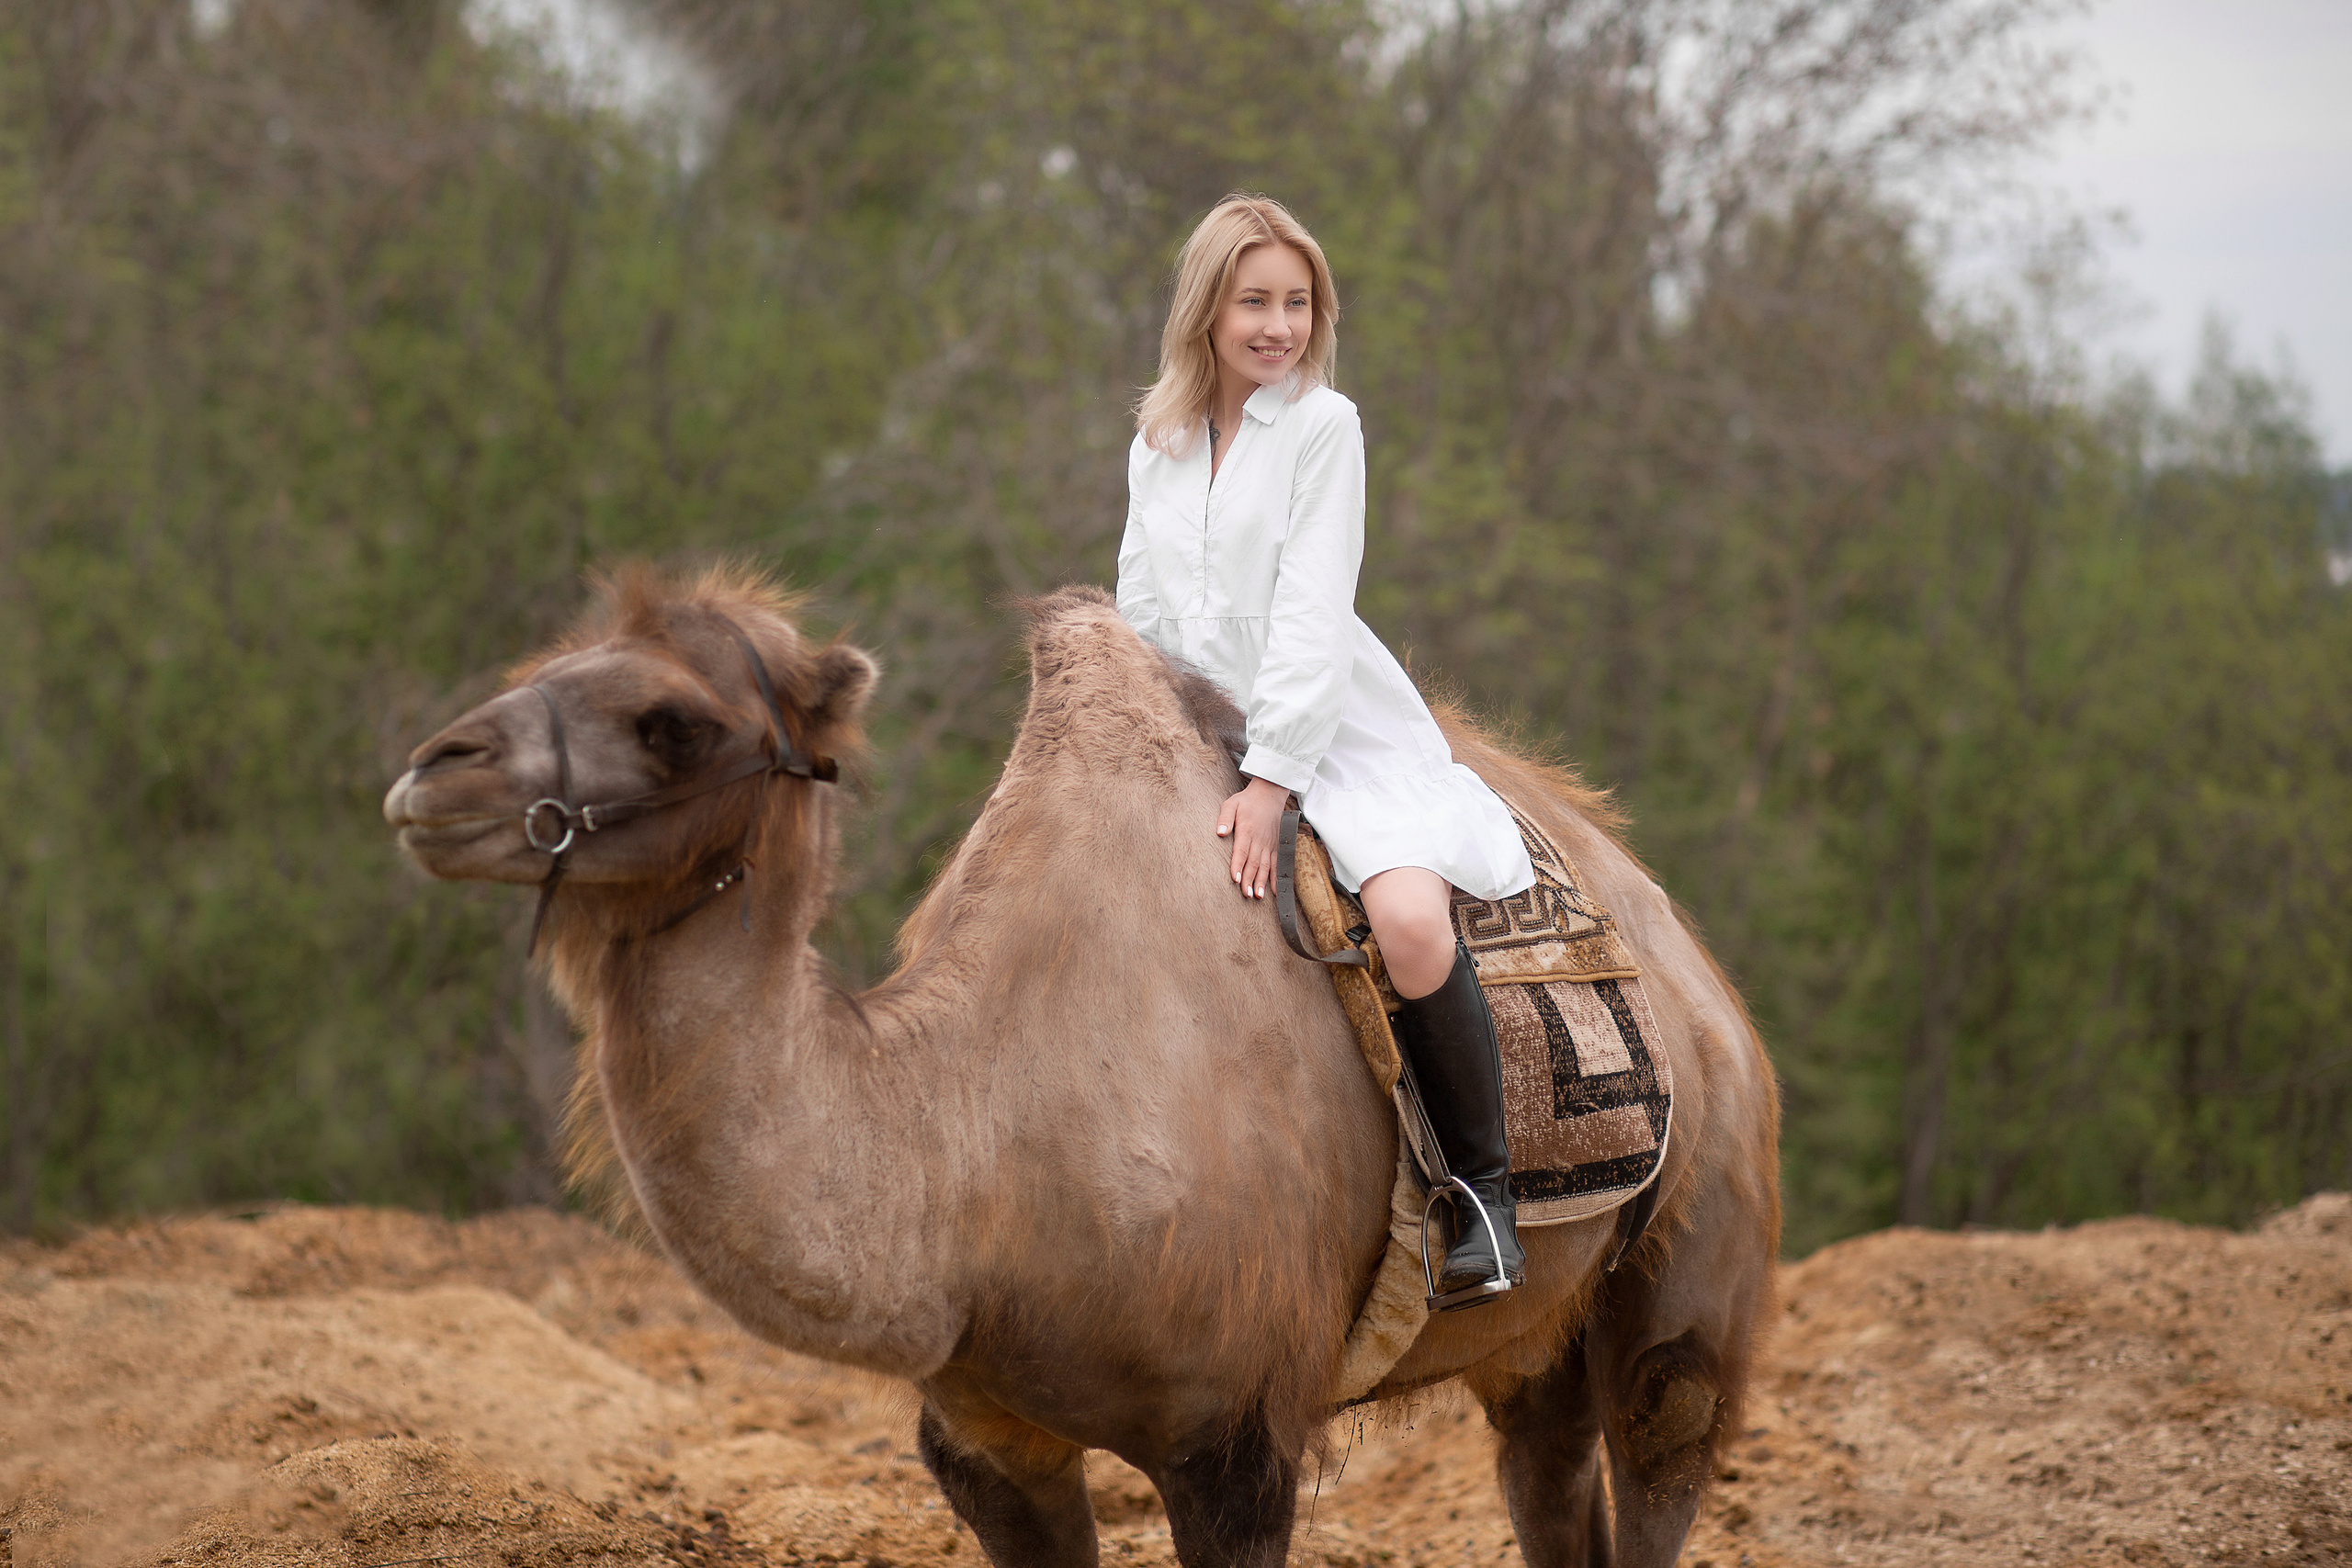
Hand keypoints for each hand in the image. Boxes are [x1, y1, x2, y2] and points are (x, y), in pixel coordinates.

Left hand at [1216, 776, 1290, 899]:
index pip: (1242, 851)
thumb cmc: (1247, 801)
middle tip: (1246, 895)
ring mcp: (1269, 844)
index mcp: (1247, 830)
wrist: (1270, 795)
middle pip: (1254, 862)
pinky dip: (1275, 878)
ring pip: (1266, 866)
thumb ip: (1225, 817)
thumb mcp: (1231, 803)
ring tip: (1258, 896)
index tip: (1236, 879)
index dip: (1238, 866)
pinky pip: (1277, 864)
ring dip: (1262, 882)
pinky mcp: (1275, 846)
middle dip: (1250, 880)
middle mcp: (1260, 839)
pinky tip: (1274, 891)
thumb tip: (1219, 832)